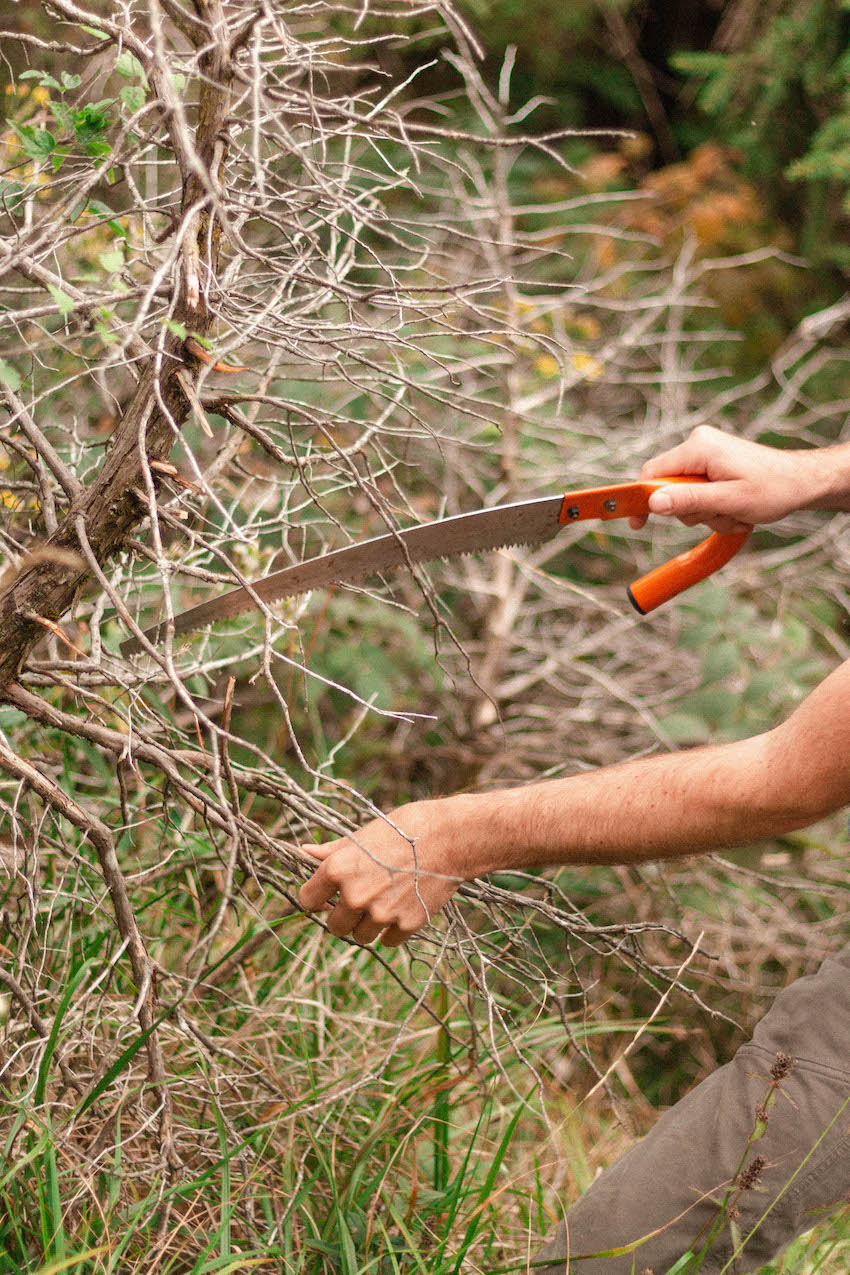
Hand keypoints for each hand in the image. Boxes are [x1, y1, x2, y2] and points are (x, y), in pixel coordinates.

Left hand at [298, 799, 472, 947]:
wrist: (449, 838)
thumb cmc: (404, 830)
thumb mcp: (363, 836)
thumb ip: (332, 852)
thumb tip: (304, 853)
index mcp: (338, 870)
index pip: (306, 900)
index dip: (316, 897)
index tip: (326, 895)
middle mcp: (355, 896)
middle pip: (334, 927)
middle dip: (343, 916)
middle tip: (361, 898)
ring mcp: (381, 914)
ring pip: (360, 937)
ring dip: (367, 925)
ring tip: (384, 901)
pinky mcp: (406, 925)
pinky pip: (387, 941)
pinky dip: (391, 930)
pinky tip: (401, 907)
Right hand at [628, 425, 824, 532]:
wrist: (803, 481)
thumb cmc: (774, 489)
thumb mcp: (729, 500)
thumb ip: (689, 500)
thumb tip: (653, 502)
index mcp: (699, 447)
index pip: (653, 472)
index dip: (643, 499)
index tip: (638, 523)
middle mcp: (699, 445)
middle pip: (669, 487)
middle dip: (692, 510)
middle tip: (722, 514)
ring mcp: (706, 454)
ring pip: (685, 495)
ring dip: (707, 512)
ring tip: (735, 512)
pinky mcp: (713, 463)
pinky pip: (699, 492)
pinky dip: (714, 507)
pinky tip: (736, 508)